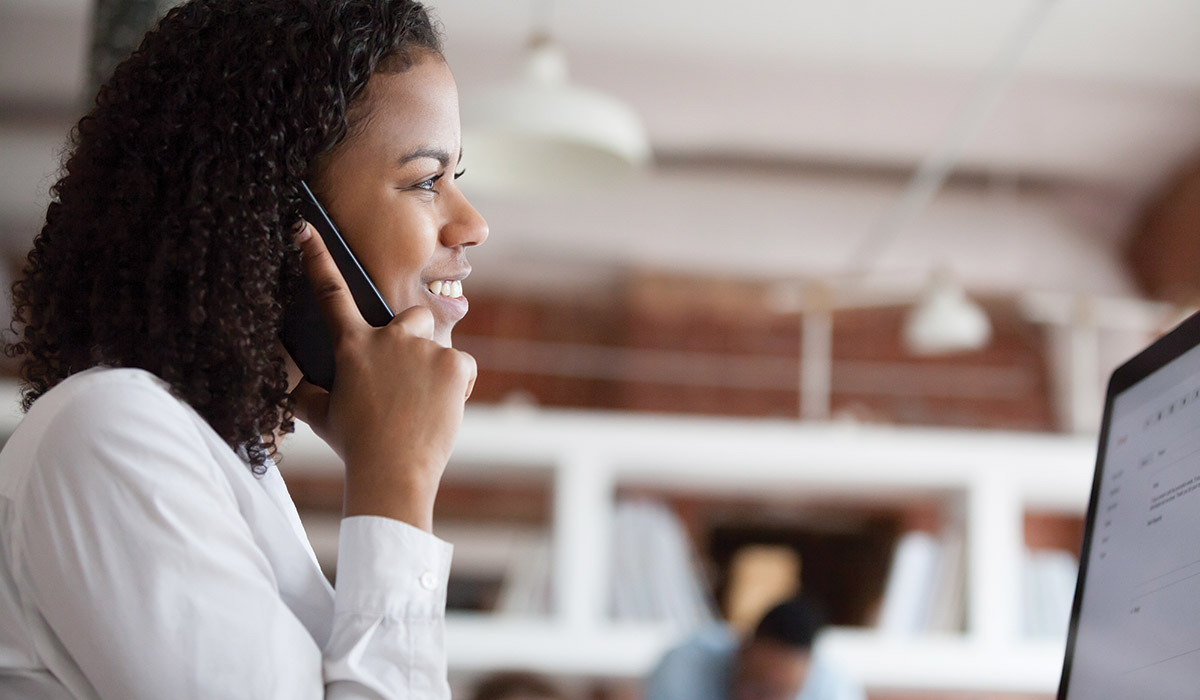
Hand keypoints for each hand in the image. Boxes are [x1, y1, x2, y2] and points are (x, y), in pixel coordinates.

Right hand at [289, 222, 475, 530]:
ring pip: (437, 347)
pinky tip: (442, 409)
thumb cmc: (356, 447)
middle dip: (411, 340)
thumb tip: (291, 382)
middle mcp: (386, 338)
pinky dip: (457, 386)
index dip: (316, 258)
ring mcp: (421, 349)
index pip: (330, 294)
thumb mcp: (321, 416)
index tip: (305, 226)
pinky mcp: (452, 363)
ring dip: (433, 370)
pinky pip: (461, 367)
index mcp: (351, 346)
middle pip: (409, 317)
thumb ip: (306, 391)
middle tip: (406, 380)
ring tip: (421, 407)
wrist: (391, 473)